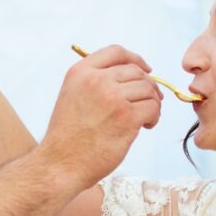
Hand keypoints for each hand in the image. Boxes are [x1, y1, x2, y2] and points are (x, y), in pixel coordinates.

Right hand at [39, 45, 161, 189]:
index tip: (146, 69)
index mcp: (80, 72)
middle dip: (147, 86)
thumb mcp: (72, 96)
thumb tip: (130, 78)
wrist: (61, 163)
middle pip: (136, 71)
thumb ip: (94, 82)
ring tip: (145, 118)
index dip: (135, 59)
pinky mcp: (126, 116)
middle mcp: (96, 80)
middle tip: (149, 101)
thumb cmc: (67, 137)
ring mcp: (112, 97)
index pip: (116, 52)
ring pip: (148, 89)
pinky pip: (153, 107)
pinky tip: (146, 126)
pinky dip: (155, 116)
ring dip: (152, 103)